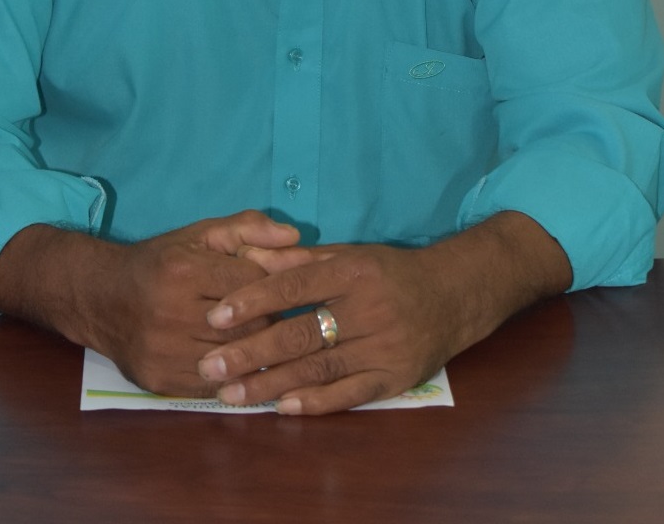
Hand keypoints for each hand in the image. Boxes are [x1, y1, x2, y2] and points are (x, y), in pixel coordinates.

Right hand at [0, 210, 301, 396]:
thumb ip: (248, 228)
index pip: (251, 285)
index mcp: (185, 270)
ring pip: (232, 360)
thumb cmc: (161, 261)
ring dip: (254, 354)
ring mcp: (163, 350)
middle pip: (246, 326)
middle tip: (285, 323)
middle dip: (269, 324)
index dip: (274, 288)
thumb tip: (296, 237)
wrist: (101, 297)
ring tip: (269, 347)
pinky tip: (241, 368)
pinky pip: (211, 385)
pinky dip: (231, 378)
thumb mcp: (201, 234)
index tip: (288, 292)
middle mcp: (171, 311)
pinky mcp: (158, 379)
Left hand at [197, 211, 571, 414]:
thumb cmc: (388, 272)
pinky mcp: (396, 377)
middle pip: (301, 334)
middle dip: (251, 352)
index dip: (254, 300)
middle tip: (211, 365)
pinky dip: (315, 402)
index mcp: (352, 270)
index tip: (216, 316)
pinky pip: (349, 394)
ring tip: (231, 394)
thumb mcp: (348, 254)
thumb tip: (249, 257)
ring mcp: (384, 345)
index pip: (295, 286)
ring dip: (271, 384)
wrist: (453, 295)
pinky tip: (282, 408)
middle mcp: (368, 307)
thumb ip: (299, 260)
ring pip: (319, 368)